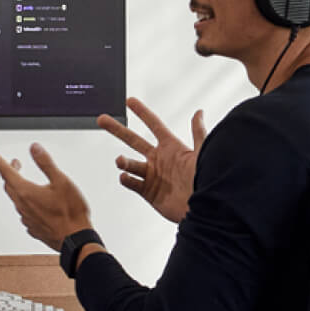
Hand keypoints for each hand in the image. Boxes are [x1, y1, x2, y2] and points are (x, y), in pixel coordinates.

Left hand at [0, 143, 92, 251]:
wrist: (75, 240)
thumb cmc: (70, 213)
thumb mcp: (61, 181)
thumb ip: (45, 163)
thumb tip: (34, 148)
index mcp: (26, 192)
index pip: (7, 172)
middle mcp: (22, 206)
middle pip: (9, 186)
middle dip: (9, 172)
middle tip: (13, 164)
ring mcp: (26, 219)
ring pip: (16, 200)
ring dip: (18, 188)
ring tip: (26, 182)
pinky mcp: (33, 228)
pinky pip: (24, 212)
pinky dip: (26, 203)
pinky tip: (35, 203)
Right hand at [99, 97, 204, 223]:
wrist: (203, 209)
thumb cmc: (206, 180)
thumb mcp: (203, 152)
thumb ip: (198, 132)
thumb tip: (199, 113)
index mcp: (171, 148)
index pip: (154, 125)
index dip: (142, 113)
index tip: (130, 101)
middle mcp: (159, 160)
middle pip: (133, 140)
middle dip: (117, 129)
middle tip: (103, 119)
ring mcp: (152, 176)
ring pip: (130, 164)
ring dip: (123, 161)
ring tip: (120, 160)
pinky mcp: (148, 192)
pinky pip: (132, 183)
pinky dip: (126, 180)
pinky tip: (125, 176)